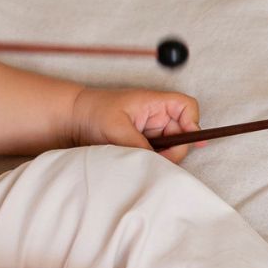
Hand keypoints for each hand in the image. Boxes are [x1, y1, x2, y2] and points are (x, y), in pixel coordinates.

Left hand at [69, 87, 200, 163]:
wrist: (74, 119)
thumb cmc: (94, 112)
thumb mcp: (116, 128)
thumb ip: (139, 145)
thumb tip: (158, 163)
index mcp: (154, 103)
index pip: (187, 106)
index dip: (193, 122)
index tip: (189, 140)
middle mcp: (157, 115)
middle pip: (182, 134)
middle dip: (175, 150)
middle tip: (157, 161)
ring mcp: (151, 131)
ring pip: (171, 149)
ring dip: (163, 159)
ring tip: (143, 163)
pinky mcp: (143, 144)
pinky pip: (158, 155)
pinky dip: (154, 162)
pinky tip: (141, 165)